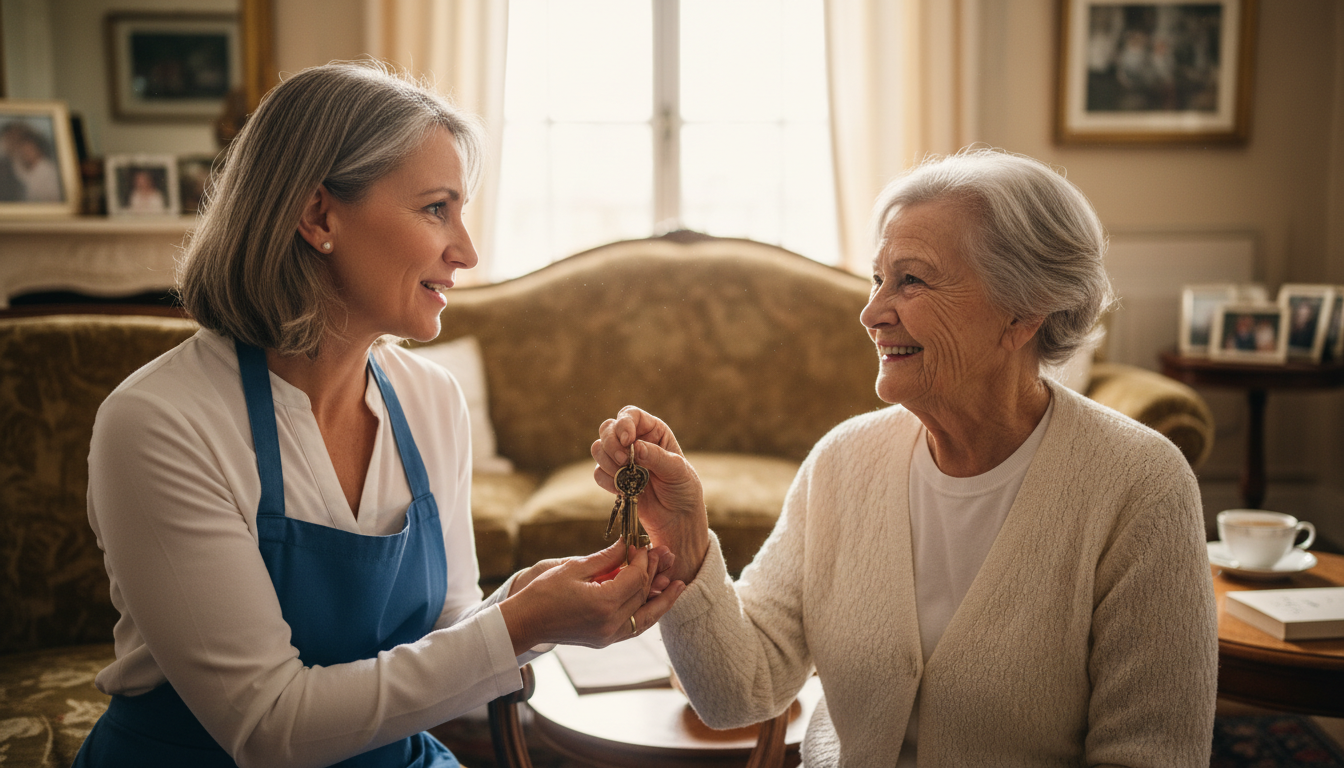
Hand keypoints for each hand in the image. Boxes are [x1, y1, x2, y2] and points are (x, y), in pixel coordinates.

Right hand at [498, 540, 684, 654]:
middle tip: (664, 555)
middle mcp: (610, 624)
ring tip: (680, 585)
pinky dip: (648, 613)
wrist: (525, 623)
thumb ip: (606, 558)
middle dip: (654, 573)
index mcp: (603, 604)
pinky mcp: (605, 640)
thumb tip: (628, 544)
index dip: (641, 559)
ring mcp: (609, 635)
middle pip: (643, 595)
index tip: (640, 545)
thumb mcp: (574, 568)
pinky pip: (635, 626)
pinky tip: (657, 601)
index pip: (635, 578)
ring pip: (646, 616)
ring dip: (663, 600)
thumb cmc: (543, 593)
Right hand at [592, 406, 709, 585]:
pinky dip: (607, 481)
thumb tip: (635, 447)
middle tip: (624, 460)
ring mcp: (622, 460)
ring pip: (598, 448)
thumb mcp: (677, 471)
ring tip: (626, 476)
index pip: (630, 415)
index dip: (624, 423)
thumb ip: (657, 457)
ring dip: (608, 462)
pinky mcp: (614, 479)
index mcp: (653, 431)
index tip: (627, 440)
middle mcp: (635, 441)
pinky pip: (598, 473)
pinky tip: (622, 490)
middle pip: (608, 428)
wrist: (678, 519)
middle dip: (612, 443)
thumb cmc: (683, 490)